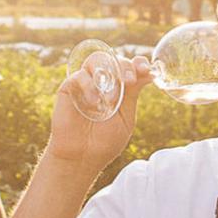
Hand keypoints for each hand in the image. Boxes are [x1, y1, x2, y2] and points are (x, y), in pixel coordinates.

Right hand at [44, 55, 151, 174]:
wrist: (81, 158)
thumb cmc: (104, 142)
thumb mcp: (125, 118)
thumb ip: (133, 95)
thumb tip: (148, 74)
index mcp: (119, 89)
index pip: (129, 66)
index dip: (138, 63)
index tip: (145, 69)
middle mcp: (103, 83)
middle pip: (115, 59)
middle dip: (125, 66)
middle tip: (129, 81)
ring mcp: (86, 83)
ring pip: (97, 60)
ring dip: (108, 74)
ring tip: (111, 98)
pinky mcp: (69, 88)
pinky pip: (80, 75)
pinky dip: (89, 86)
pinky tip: (94, 103)